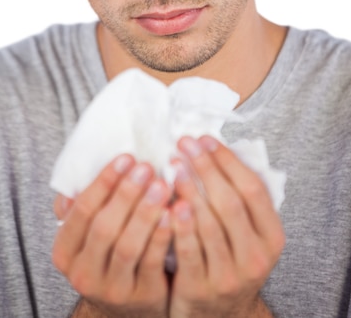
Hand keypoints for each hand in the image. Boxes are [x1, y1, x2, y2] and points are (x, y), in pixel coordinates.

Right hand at [52, 154, 171, 316]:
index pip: (82, 210)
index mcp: (65, 252)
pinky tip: (173, 212)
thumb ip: (82, 209)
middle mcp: (83, 273)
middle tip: (147, 167)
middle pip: (104, 227)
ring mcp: (112, 289)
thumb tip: (78, 175)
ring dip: (146, 211)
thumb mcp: (87, 237)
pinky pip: (152, 262)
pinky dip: (162, 235)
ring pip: (128, 246)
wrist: (127, 307)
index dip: (104, 182)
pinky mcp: (141, 298)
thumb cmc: (108, 256)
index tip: (126, 157)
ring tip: (163, 184)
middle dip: (127, 193)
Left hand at [169, 136, 284, 317]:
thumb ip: (238, 200)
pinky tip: (167, 202)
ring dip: (189, 189)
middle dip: (205, 168)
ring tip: (173, 164)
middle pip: (230, 203)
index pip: (253, 189)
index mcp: (272, 238)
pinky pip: (188, 251)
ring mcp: (230, 276)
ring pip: (209, 224)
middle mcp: (256, 258)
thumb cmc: (229, 259)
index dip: (228, 161)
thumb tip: (212, 148)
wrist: (218, 314)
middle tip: (184, 144)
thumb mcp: (246, 235)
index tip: (206, 139)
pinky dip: (177, 224)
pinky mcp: (201, 290)